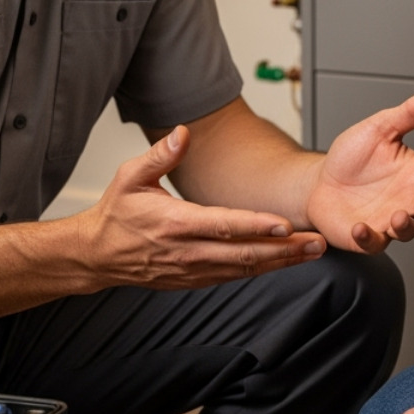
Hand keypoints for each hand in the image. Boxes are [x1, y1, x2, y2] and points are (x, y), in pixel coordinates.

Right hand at [80, 125, 325, 288]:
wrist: (97, 255)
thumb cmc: (116, 215)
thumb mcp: (130, 177)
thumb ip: (160, 155)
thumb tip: (182, 133)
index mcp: (175, 223)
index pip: (223, 225)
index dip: (256, 225)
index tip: (285, 223)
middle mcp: (187, 250)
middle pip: (244, 253)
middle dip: (284, 249)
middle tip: (317, 242)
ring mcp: (192, 269)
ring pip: (244, 269)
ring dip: (280, 261)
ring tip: (311, 252)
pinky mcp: (194, 279)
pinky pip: (233, 276)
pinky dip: (261, 270)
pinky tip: (283, 261)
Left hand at [305, 87, 413, 252]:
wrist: (319, 182)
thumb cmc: (353, 157)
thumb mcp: (380, 128)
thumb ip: (411, 114)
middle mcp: (407, 199)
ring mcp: (388, 220)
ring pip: (407, 230)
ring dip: (405, 225)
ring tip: (398, 215)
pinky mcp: (367, 236)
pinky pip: (372, 241)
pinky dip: (368, 237)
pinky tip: (360, 227)